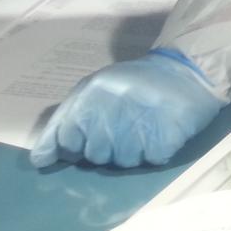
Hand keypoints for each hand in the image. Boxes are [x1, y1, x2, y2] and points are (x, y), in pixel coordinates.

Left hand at [30, 49, 224, 168]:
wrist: (189, 68)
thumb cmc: (135, 84)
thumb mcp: (94, 90)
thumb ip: (64, 121)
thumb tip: (41, 160)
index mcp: (93, 92)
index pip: (68, 139)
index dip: (78, 144)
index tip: (94, 135)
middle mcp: (115, 104)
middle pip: (95, 155)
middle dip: (108, 149)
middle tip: (126, 129)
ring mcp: (144, 119)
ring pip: (124, 162)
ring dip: (134, 152)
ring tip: (146, 130)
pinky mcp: (169, 132)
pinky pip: (152, 159)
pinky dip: (156, 151)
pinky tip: (162, 132)